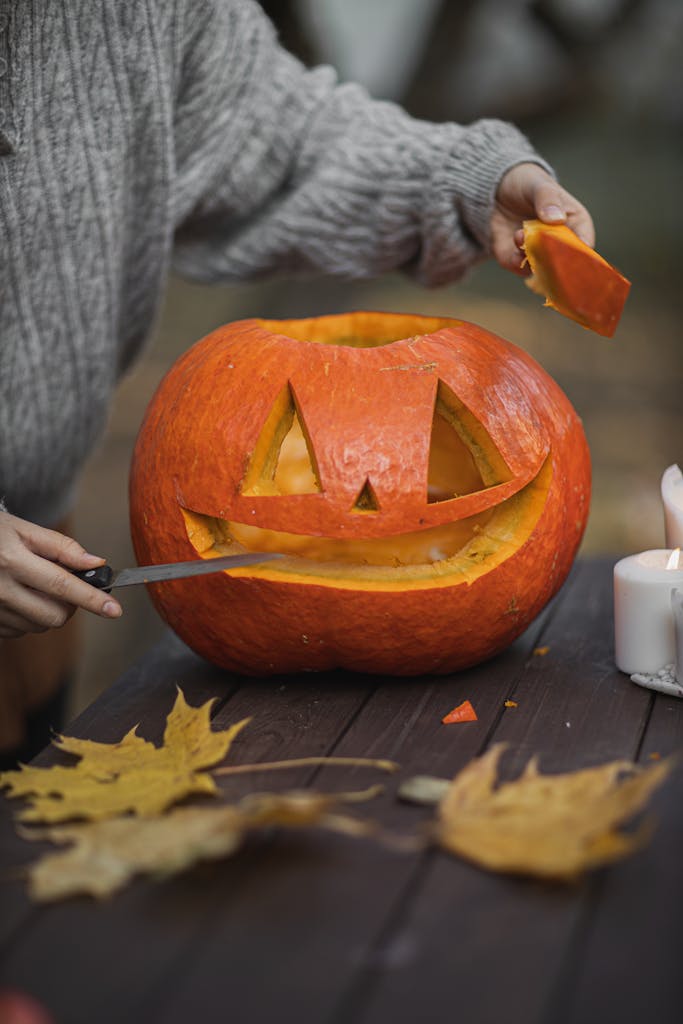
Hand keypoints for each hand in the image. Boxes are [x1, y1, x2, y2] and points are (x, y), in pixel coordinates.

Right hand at [0, 512, 121, 638]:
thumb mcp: (24, 530)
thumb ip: (62, 547)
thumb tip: (96, 563)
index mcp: (12, 561)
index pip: (62, 585)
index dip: (91, 599)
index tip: (115, 610)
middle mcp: (0, 589)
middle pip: (55, 615)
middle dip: (71, 605)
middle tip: (67, 586)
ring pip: (40, 626)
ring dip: (49, 610)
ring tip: (35, 585)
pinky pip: (22, 631)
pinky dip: (30, 617)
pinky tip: (20, 596)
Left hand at [491, 162, 594, 274]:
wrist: (499, 190)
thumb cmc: (529, 184)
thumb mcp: (540, 185)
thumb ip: (548, 199)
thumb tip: (556, 219)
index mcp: (577, 225)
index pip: (584, 246)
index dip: (578, 254)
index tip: (565, 251)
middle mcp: (560, 244)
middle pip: (564, 264)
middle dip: (552, 261)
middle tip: (539, 246)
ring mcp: (540, 254)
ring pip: (541, 269)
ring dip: (530, 257)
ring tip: (520, 234)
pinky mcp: (519, 259)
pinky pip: (520, 268)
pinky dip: (517, 261)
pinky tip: (514, 240)